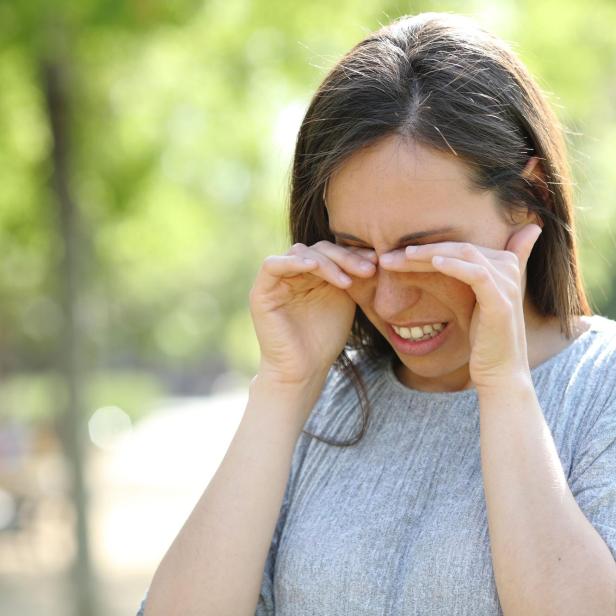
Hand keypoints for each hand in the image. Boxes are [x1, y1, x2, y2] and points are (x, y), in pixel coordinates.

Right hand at [249, 241, 376, 385]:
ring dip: (326, 263)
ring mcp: (276, 280)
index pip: (332, 251)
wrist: (304, 370)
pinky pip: (272, 265)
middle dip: (345, 258)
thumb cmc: (325, 339)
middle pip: (319, 249)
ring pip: (300, 252)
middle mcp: (293, 272)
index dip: (354, 253)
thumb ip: (350, 275)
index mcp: (312, 273)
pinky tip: (314, 268)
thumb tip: (374, 252)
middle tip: (368, 269)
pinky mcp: (261, 291)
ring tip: (347, 281)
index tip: (377, 261)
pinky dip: (293, 262)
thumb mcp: (345, 300)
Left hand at [378, 224, 542, 389]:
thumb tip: (460, 261)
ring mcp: (507, 285)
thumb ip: (469, 276)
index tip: (393, 254)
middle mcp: (508, 268)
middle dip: (422, 250)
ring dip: (429, 254)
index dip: (427, 247)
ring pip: (465, 255)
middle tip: (387, 256)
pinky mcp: (500, 302)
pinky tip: (434, 263)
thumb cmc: (482, 339)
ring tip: (402, 256)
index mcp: (503, 264)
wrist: (500, 372)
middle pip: (459, 247)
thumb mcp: (474, 302)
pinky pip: (477, 275)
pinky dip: (455, 266)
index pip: (459, 246)